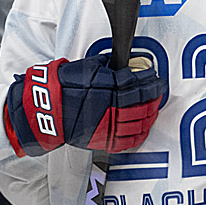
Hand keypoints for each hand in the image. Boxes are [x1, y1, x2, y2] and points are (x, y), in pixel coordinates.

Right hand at [4, 54, 164, 156]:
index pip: (137, 83)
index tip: (154, 76)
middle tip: (159, 89)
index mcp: (108, 86)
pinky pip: (127, 140)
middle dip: (153, 95)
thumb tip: (120, 64)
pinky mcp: (102, 139)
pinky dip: (139, 134)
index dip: (149, 79)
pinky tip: (144, 128)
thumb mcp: (87, 66)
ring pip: (137, 121)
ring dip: (150, 113)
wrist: (46, 107)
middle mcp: (110, 106)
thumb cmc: (64, 85)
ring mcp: (107, 125)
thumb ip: (107, 66)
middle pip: (141, 102)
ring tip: (154, 107)